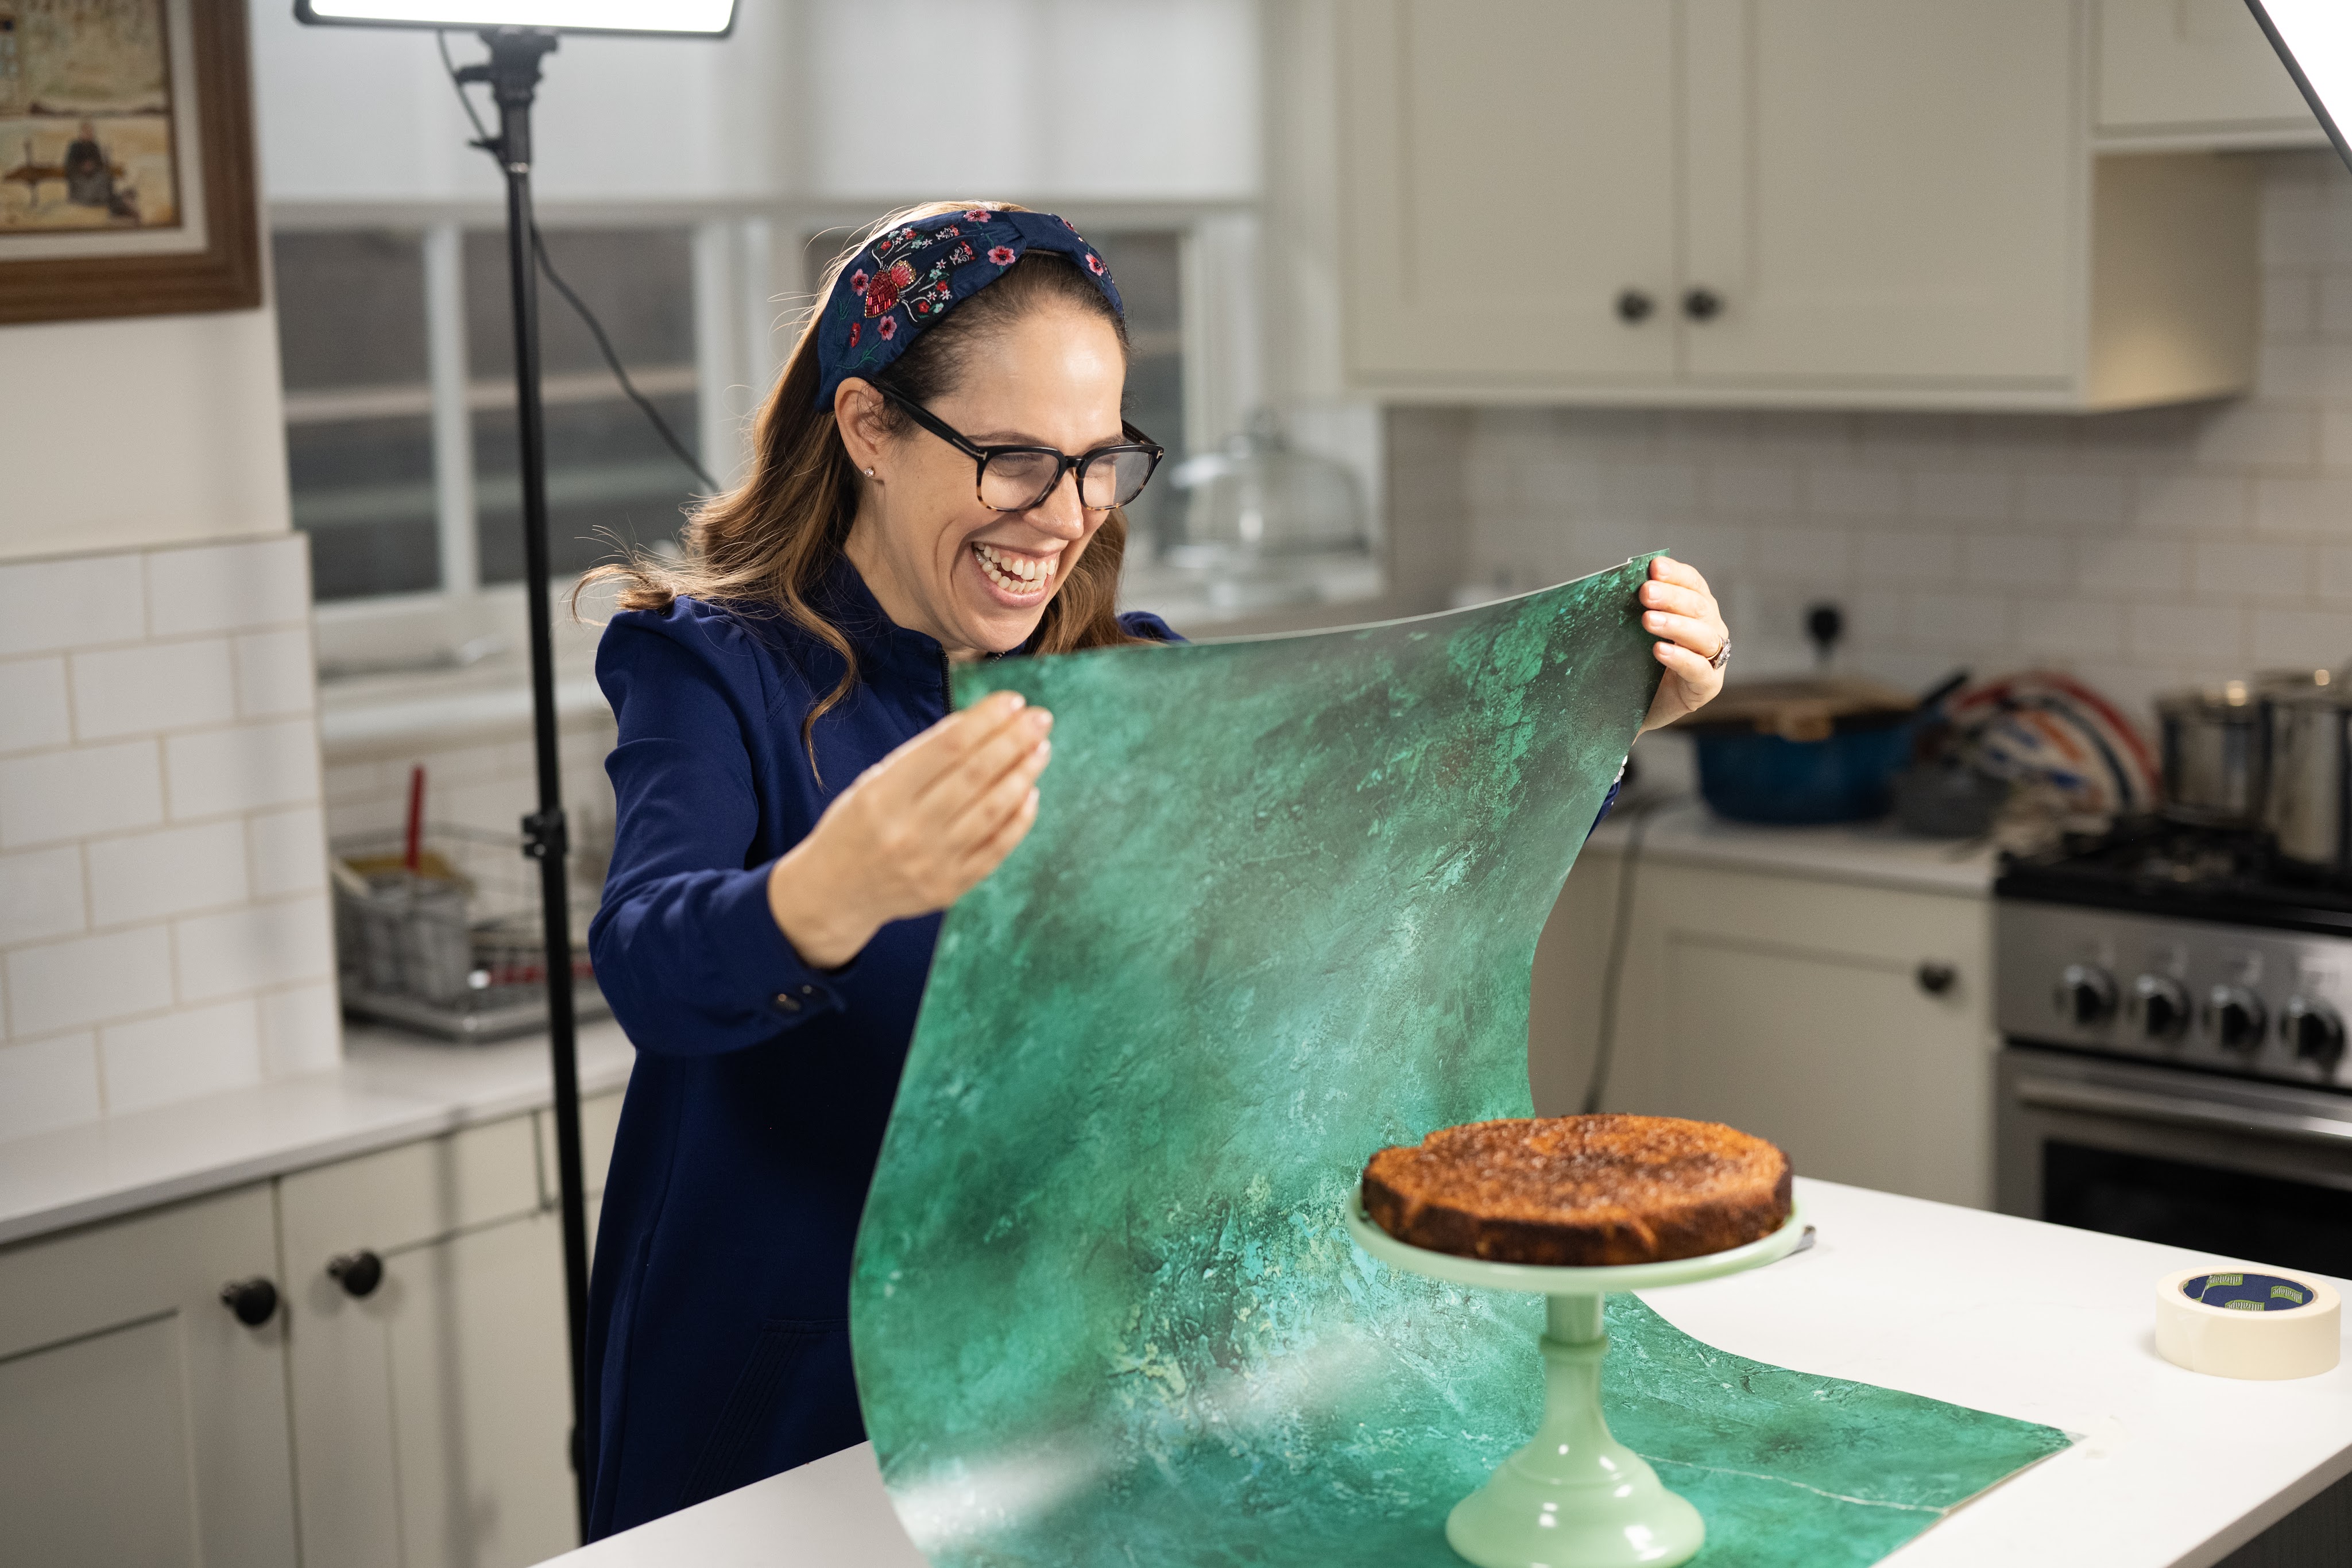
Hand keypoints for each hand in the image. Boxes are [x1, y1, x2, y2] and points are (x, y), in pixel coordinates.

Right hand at [766, 690, 1052, 968]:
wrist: (836, 892)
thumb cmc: (857, 825)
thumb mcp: (874, 782)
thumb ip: (923, 757)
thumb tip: (981, 722)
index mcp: (883, 795)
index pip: (947, 747)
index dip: (986, 720)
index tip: (1014, 701)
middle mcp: (909, 830)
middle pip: (975, 776)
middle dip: (1014, 741)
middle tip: (1041, 718)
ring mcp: (932, 862)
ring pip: (992, 811)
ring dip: (1023, 775)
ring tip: (1041, 749)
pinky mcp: (950, 887)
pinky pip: (996, 849)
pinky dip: (1019, 819)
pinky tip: (1030, 792)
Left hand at [1638, 556, 1728, 732]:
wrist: (1634, 707)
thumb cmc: (1636, 661)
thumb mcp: (1633, 632)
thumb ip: (1634, 608)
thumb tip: (1613, 582)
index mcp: (1695, 608)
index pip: (1692, 583)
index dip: (1675, 574)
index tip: (1653, 567)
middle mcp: (1710, 628)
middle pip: (1698, 606)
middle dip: (1671, 597)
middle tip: (1645, 592)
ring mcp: (1713, 658)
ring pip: (1703, 635)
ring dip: (1675, 625)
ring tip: (1648, 620)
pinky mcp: (1707, 685)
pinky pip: (1699, 670)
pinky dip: (1681, 658)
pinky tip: (1659, 651)